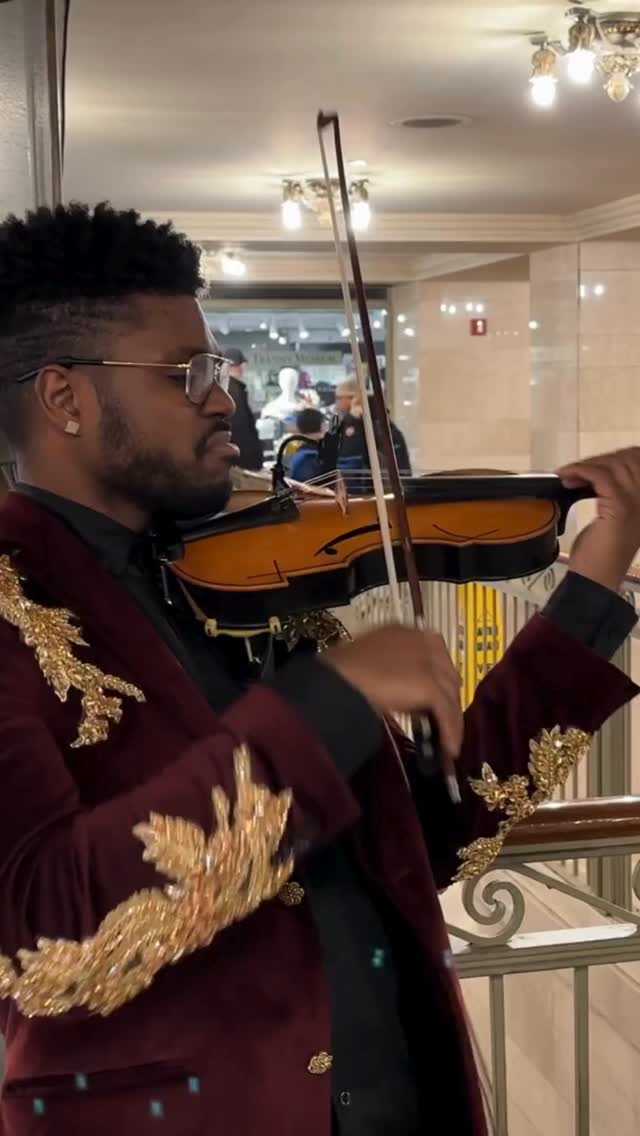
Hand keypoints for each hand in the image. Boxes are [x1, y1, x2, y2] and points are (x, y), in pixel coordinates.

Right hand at [324, 625, 462, 758]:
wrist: (336, 680)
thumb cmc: (338, 672)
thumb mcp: (365, 662)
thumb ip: (385, 668)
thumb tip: (392, 690)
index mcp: (402, 632)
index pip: (433, 652)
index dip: (435, 675)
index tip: (432, 695)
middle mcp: (421, 642)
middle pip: (448, 673)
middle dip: (447, 696)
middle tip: (441, 718)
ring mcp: (428, 663)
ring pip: (450, 695)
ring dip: (452, 719)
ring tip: (448, 740)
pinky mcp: (430, 685)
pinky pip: (447, 713)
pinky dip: (450, 732)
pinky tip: (448, 748)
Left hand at [558, 447, 639, 589]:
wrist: (596, 581)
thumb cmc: (599, 556)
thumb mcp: (611, 520)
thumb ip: (613, 496)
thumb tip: (594, 476)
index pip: (639, 462)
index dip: (617, 457)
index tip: (593, 464)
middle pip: (629, 460)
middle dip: (599, 459)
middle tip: (576, 470)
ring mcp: (636, 503)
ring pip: (615, 465)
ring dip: (587, 464)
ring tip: (568, 474)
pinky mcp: (620, 509)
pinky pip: (602, 477)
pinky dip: (581, 471)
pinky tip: (568, 477)